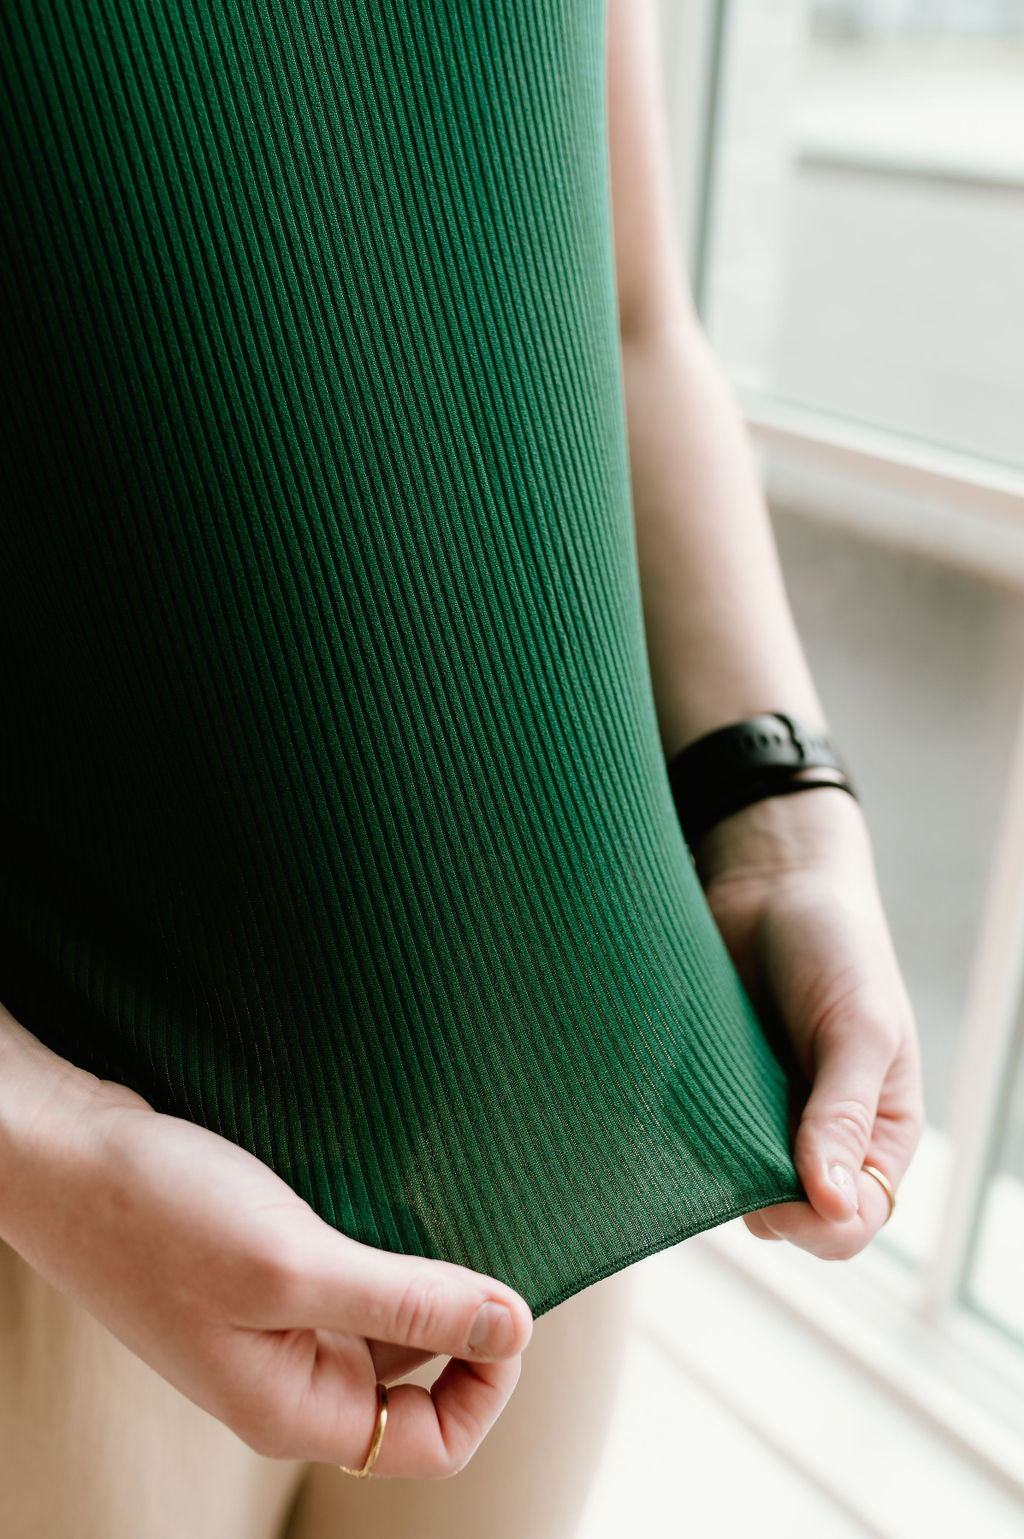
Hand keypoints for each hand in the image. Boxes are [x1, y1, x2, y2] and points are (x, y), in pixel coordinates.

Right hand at [0, 1012, 532, 1477]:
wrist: (66, 1152)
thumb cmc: (159, 1214)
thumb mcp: (293, 1263)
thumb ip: (408, 1303)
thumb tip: (516, 1326)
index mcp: (292, 1408)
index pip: (433, 1440)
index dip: (488, 1380)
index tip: (501, 1300)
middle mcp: (288, 1377)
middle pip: (416, 1378)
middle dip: (458, 1314)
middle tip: (470, 1235)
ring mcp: (273, 1323)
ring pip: (383, 1316)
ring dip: (416, 1269)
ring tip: (423, 1206)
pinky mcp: (261, 1272)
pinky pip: (347, 1273)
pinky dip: (375, 1239)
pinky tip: (378, 1188)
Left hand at [692, 787, 925, 1258]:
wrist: (770, 882)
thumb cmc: (836, 945)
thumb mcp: (859, 1025)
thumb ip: (844, 1112)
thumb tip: (829, 1202)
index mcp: (875, 1133)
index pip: (849, 1224)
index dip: (814, 1225)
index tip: (774, 1196)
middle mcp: (816, 1138)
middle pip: (786, 1219)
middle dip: (757, 1201)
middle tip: (728, 1147)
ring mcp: (758, 1118)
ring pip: (730, 1186)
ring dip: (712, 1168)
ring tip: (702, 1111)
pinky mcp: (709, 1091)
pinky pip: (690, 1140)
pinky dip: (678, 1133)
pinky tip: (670, 1097)